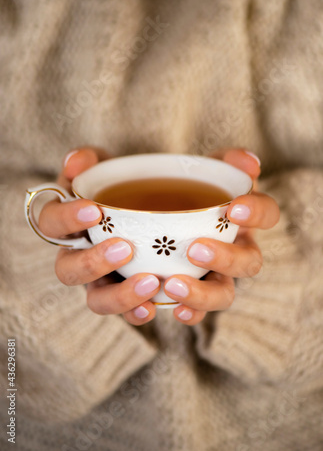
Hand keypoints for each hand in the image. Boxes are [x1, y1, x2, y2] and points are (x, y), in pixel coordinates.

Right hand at [38, 148, 160, 324]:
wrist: (148, 207)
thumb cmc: (119, 188)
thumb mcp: (105, 168)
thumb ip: (90, 161)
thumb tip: (75, 162)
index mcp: (67, 225)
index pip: (51, 223)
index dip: (66, 219)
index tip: (94, 210)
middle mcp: (77, 257)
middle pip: (67, 270)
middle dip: (93, 263)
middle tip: (125, 248)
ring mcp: (100, 281)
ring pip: (96, 300)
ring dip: (120, 295)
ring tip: (150, 282)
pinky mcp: (125, 295)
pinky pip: (126, 313)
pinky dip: (139, 312)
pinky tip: (157, 305)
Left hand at [163, 149, 279, 324]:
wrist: (152, 208)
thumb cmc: (186, 189)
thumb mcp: (204, 169)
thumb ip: (227, 162)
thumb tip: (249, 163)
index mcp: (243, 220)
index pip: (267, 214)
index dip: (257, 213)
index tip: (233, 208)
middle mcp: (235, 251)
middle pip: (249, 263)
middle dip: (227, 259)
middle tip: (196, 248)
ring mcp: (214, 275)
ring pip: (223, 294)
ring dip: (202, 294)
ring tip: (172, 284)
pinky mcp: (190, 293)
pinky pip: (194, 312)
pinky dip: (185, 313)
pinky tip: (165, 308)